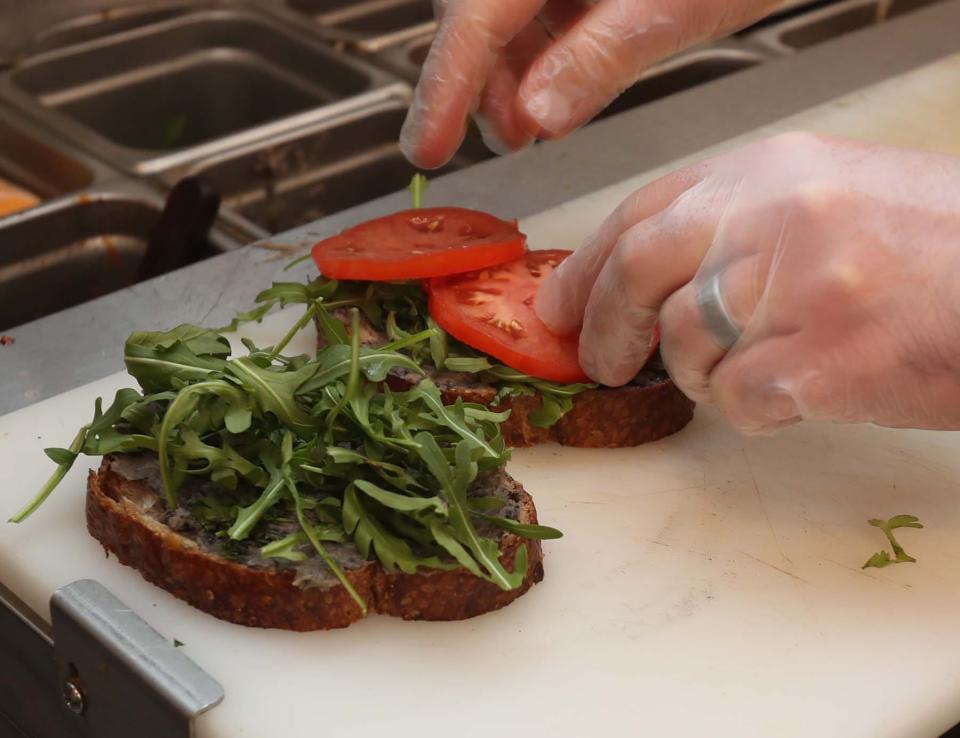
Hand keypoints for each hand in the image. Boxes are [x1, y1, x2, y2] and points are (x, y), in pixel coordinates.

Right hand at [400, 0, 779, 168]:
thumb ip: (599, 60)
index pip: (477, 13)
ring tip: (534, 122)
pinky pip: (536, 7)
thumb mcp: (674, 6)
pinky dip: (541, 53)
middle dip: (483, 82)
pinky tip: (557, 86)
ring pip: (503, 14)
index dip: (445, 87)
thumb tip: (537, 117)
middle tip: (510, 138)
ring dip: (511, 75)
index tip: (425, 147)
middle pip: (478, 10)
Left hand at [535, 133, 959, 433]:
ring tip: (748, 373)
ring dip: (697, 376)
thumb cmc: (937, 249)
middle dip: (604, 326)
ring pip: (683, 344)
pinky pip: (737, 399)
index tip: (557, 306)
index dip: (585, 266)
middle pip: (639, 271)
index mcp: (770, 170)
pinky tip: (789, 398)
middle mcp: (775, 216)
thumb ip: (735, 225)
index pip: (641, 211)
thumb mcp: (829, 197)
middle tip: (600, 363)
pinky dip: (748, 411)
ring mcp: (799, 285)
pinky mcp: (823, 359)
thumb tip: (649, 277)